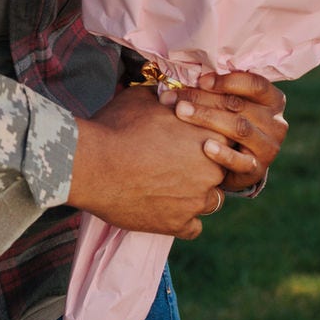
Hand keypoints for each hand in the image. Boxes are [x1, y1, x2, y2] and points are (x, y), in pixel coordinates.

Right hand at [68, 87, 226, 239]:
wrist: (92, 164)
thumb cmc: (117, 127)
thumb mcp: (143, 98)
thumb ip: (167, 97)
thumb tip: (170, 93)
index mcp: (208, 135)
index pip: (227, 140)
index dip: (209, 139)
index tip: (191, 141)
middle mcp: (211, 169)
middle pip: (222, 171)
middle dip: (205, 167)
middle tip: (179, 163)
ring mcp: (196, 200)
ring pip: (211, 200)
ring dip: (196, 194)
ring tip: (172, 186)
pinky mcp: (178, 224)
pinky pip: (193, 227)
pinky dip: (183, 219)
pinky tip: (167, 208)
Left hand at [159, 73, 288, 193]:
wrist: (237, 166)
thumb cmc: (229, 124)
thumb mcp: (230, 105)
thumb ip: (218, 89)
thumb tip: (184, 72)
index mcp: (272, 100)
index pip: (255, 84)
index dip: (227, 81)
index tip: (200, 80)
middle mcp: (276, 122)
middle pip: (239, 105)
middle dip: (204, 99)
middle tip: (176, 98)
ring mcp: (269, 147)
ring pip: (239, 128)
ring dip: (207, 118)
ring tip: (181, 113)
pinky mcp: (258, 170)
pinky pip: (241, 160)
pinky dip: (223, 153)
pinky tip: (205, 146)